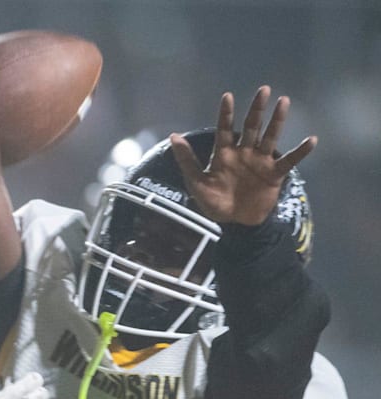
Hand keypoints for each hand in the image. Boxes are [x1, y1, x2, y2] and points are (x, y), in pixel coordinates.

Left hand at [169, 85, 316, 225]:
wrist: (234, 222)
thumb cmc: (214, 202)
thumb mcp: (197, 182)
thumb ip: (187, 160)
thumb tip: (173, 136)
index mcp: (224, 153)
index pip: (224, 129)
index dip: (226, 113)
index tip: (227, 96)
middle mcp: (244, 153)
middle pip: (251, 126)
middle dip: (257, 109)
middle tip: (263, 89)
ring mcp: (260, 162)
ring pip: (270, 137)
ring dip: (277, 121)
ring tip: (284, 101)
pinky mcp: (274, 174)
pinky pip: (289, 161)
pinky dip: (301, 152)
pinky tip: (312, 140)